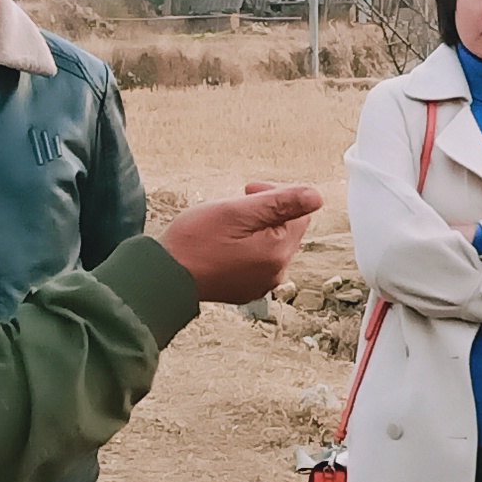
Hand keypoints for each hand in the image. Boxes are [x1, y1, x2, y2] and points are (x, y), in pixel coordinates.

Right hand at [158, 181, 322, 303]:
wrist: (164, 275)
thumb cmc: (196, 240)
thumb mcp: (238, 211)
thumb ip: (281, 203)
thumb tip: (317, 196)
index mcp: (278, 252)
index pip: (299, 214)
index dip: (276, 196)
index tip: (247, 191)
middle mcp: (275, 273)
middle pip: (286, 231)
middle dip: (265, 213)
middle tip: (235, 206)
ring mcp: (260, 285)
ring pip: (270, 246)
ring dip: (254, 230)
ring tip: (225, 226)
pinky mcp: (244, 290)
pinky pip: (256, 262)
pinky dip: (244, 249)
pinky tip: (221, 245)